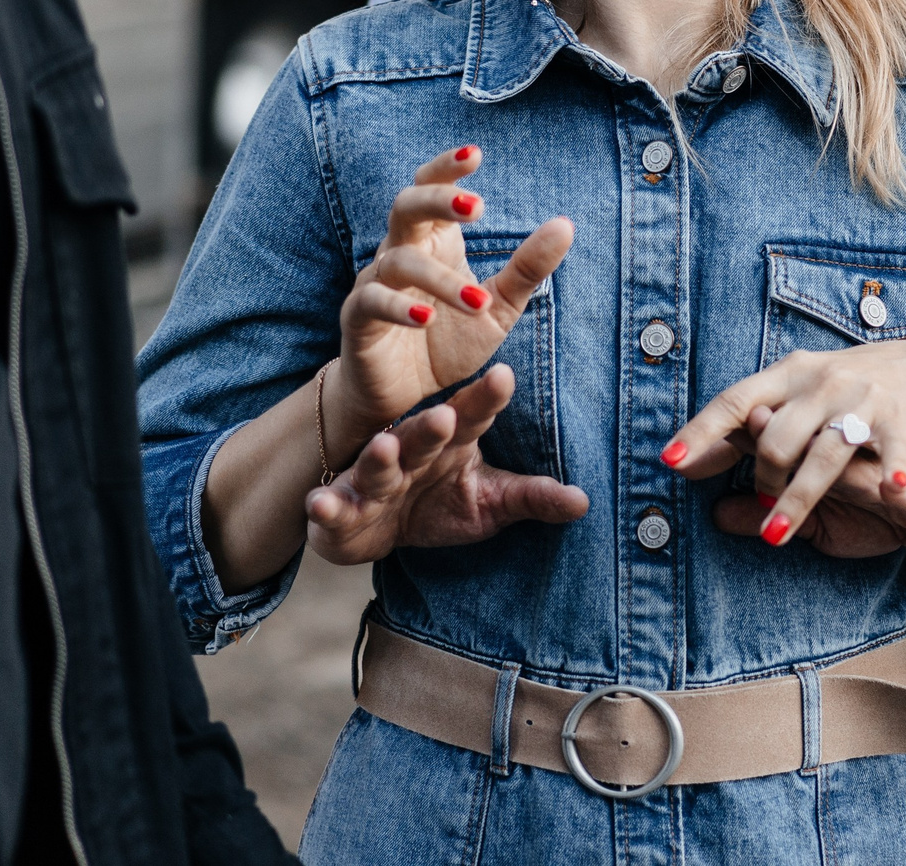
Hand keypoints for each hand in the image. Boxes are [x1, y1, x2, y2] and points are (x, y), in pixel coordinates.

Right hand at [304, 364, 588, 565]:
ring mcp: (374, 478)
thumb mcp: (489, 503)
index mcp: (451, 440)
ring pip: (377, 463)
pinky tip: (322, 503)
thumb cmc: (438, 505)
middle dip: (431, 425)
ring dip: (379, 455)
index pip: (472, 414)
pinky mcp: (340, 509)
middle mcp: (412, 450)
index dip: (486, 397)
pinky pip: (331, 507)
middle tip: (443, 413)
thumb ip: (532, 498)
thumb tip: (584, 500)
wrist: (373, 531)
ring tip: (384, 447)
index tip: (504, 375)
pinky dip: (326, 505)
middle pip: (422, 433)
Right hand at [323, 146, 572, 460]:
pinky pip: (371, 302)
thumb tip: (566, 224)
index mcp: (433, 242)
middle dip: (437, 200)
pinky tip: (426, 317)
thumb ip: (527, 267)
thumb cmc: (447, 341)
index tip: (476, 155)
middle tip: (477, 206)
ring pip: (399, 262)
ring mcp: (375, 284)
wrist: (404, 395)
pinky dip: (398, 307)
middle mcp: (400, 253)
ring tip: (478, 300)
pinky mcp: (358, 320)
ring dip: (440, 279)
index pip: (429, 189)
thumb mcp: (498, 306)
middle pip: (405, 208)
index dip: (445, 169)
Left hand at [662, 339, 905, 545]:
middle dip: (761, 480)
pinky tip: (889, 492)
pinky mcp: (898, 417)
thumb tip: (682, 467)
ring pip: (823, 454)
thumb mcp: (790, 401)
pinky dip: (891, 471)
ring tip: (774, 533)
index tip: (670, 462)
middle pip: (777, 437)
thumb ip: (741, 434)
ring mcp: (860, 399)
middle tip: (760, 504)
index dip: (701, 432)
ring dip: (796, 498)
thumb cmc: (841, 390)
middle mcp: (820, 382)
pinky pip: (893, 449)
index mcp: (787, 374)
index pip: (734, 401)